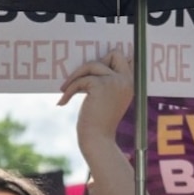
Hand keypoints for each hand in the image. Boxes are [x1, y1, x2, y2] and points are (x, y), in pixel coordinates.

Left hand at [57, 56, 135, 178]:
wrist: (97, 140)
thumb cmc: (98, 123)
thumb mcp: (105, 98)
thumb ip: (105, 82)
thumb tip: (90, 64)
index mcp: (130, 83)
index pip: (124, 58)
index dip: (109, 60)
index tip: (90, 71)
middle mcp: (126, 81)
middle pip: (113, 54)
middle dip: (95, 63)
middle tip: (80, 80)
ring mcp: (116, 82)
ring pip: (92, 65)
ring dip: (76, 77)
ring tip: (65, 90)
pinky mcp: (101, 86)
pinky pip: (81, 79)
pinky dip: (69, 90)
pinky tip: (63, 102)